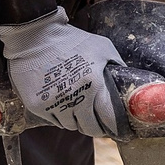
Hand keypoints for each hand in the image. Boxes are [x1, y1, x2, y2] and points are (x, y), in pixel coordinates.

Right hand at [0, 11, 123, 136]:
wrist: (36, 36)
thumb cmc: (71, 40)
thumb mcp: (102, 47)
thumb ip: (117, 63)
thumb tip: (128, 77)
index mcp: (93, 84)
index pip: (107, 119)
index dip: (112, 125)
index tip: (113, 127)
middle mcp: (74, 97)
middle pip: (89, 127)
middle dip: (93, 125)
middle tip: (93, 119)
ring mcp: (54, 103)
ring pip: (70, 125)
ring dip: (74, 119)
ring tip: (74, 107)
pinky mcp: (37, 105)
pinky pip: (52, 120)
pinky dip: (58, 115)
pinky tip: (59, 102)